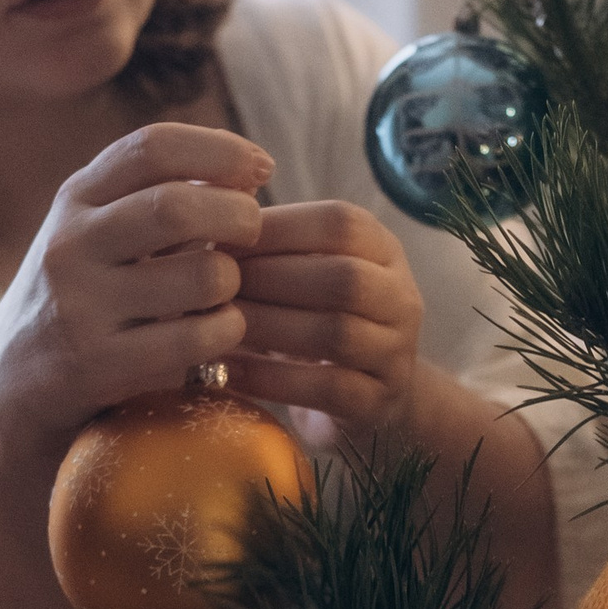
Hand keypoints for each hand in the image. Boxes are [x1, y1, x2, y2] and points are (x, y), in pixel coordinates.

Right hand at [0, 123, 274, 467]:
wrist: (11, 392)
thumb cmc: (80, 303)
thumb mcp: (95, 237)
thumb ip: (152, 199)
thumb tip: (247, 170)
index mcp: (74, 201)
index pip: (152, 148)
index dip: (219, 150)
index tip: (260, 167)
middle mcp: (69, 246)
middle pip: (176, 205)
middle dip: (238, 215)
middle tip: (253, 231)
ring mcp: (79, 307)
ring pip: (200, 275)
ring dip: (232, 281)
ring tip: (226, 291)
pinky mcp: (97, 366)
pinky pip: (195, 338)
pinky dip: (225, 331)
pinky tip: (219, 332)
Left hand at [227, 201, 423, 443]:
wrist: (370, 400)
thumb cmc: (319, 322)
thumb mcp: (308, 273)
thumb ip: (272, 244)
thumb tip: (206, 204)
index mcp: (383, 250)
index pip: (340, 223)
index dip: (279, 229)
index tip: (223, 242)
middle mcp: (400, 298)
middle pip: (343, 278)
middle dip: (271, 280)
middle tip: (214, 288)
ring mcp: (395, 353)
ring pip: (337, 334)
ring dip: (269, 328)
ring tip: (217, 326)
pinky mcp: (377, 404)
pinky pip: (327, 389)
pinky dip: (271, 380)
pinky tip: (227, 372)